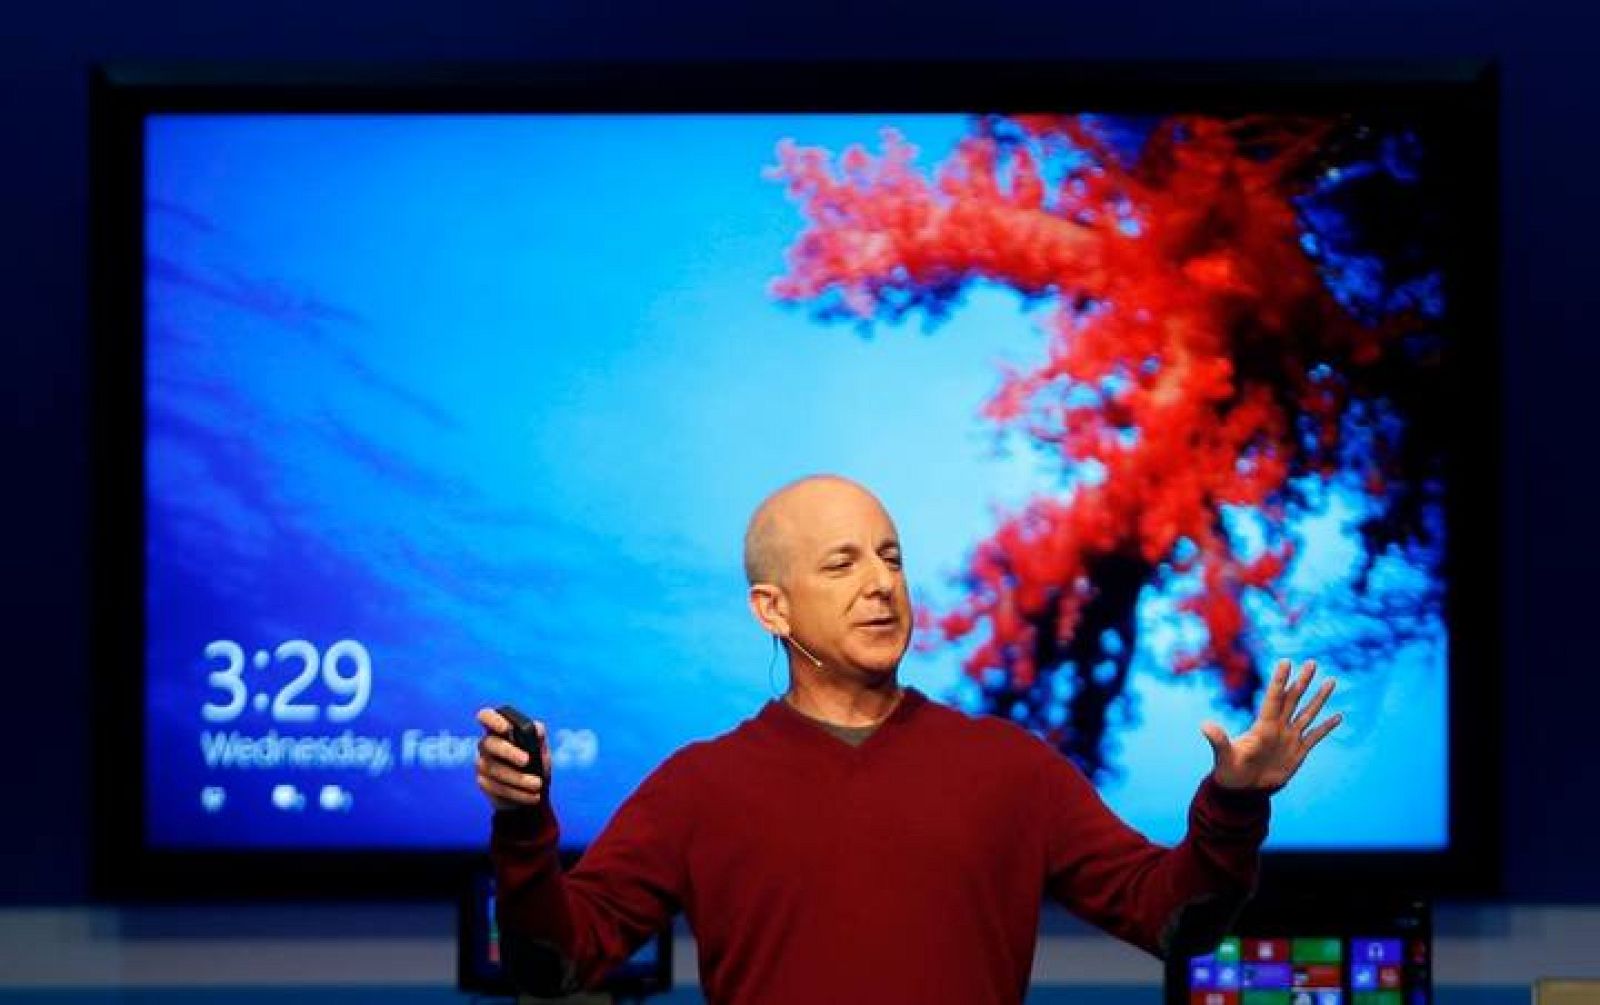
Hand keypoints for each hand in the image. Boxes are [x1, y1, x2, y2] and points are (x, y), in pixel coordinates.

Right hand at [475, 707, 551, 811]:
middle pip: (490, 743)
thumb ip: (539, 737)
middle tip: (527, 761)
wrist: (532, 793)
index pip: (486, 716)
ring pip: (495, 769)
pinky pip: (497, 788)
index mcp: (500, 730)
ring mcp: (483, 764)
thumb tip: (537, 728)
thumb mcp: (541, 750)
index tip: (506, 729)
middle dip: (509, 752)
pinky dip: (518, 793)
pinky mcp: (484, 782)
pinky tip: (532, 796)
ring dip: (519, 778)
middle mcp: (487, 744)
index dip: (492, 720)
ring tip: (538, 785)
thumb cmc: (535, 764)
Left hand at [1202, 658, 1341, 792]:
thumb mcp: (1224, 755)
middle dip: (1303, 681)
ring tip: (1331, 681)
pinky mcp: (1298, 752)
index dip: (1280, 680)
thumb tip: (1204, 726)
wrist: (1242, 790)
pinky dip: (1326, 727)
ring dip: (1319, 698)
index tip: (1286, 661)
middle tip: (1312, 662)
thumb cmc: (1230, 771)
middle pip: (1293, 699)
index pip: (1274, 698)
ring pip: (1307, 713)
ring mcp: (1289, 738)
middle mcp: (1278, 728)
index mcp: (1262, 726)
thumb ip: (1218, 740)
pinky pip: (1315, 736)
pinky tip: (1338, 716)